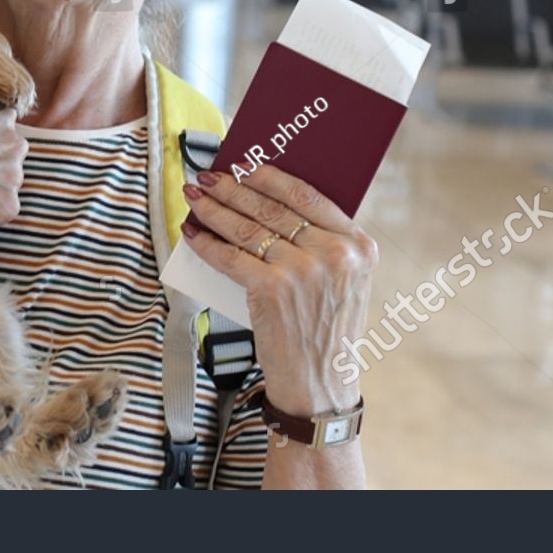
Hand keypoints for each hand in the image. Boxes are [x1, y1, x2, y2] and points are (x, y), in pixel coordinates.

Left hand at [179, 163, 375, 416]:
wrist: (322, 385)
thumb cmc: (326, 331)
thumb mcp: (345, 282)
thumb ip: (321, 243)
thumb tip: (267, 202)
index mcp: (358, 244)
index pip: (308, 196)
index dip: (271, 177)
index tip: (246, 166)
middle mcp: (334, 253)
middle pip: (272, 207)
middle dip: (233, 188)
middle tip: (208, 176)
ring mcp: (303, 270)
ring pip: (247, 227)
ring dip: (215, 209)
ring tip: (196, 198)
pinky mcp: (272, 289)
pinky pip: (231, 256)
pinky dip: (208, 243)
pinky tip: (194, 233)